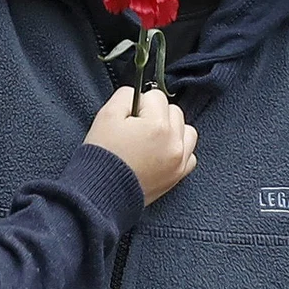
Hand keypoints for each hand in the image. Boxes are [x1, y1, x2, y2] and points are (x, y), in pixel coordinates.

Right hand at [85, 86, 199, 204]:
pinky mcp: (178, 176)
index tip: (127, 118)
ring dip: (172, 131)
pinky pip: (189, 155)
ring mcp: (179, 161)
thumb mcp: (106, 115)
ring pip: (186, 131)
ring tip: (150, 140)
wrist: (99, 193)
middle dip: (156, 115)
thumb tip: (138, 94)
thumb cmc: (102, 155)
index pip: (156, 96)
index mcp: (158, 126)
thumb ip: (126, 96)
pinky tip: (160, 154)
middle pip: (174, 112)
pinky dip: (178, 151)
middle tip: (135, 130)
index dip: (138, 104)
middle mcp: (174, 142)